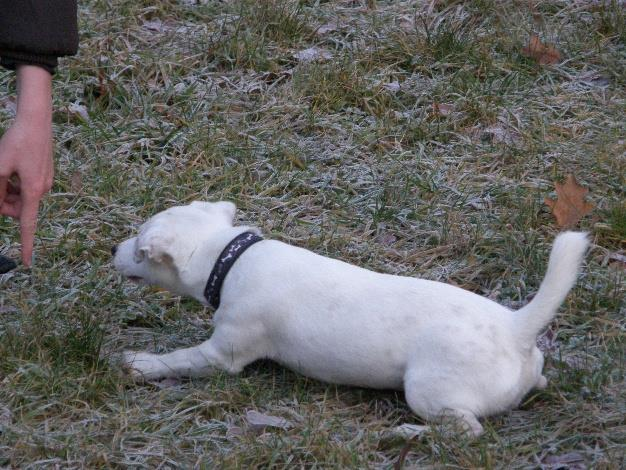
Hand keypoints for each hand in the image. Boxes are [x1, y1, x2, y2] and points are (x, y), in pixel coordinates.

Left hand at [0, 65, 52, 266]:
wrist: (36, 121)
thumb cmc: (17, 142)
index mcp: (33, 191)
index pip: (27, 224)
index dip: (26, 245)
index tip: (27, 262)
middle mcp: (43, 189)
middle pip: (19, 210)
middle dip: (4, 203)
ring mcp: (45, 182)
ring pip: (22, 198)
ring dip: (9, 191)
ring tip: (3, 172)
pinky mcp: (44, 174)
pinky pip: (27, 187)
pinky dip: (16, 183)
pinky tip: (12, 166)